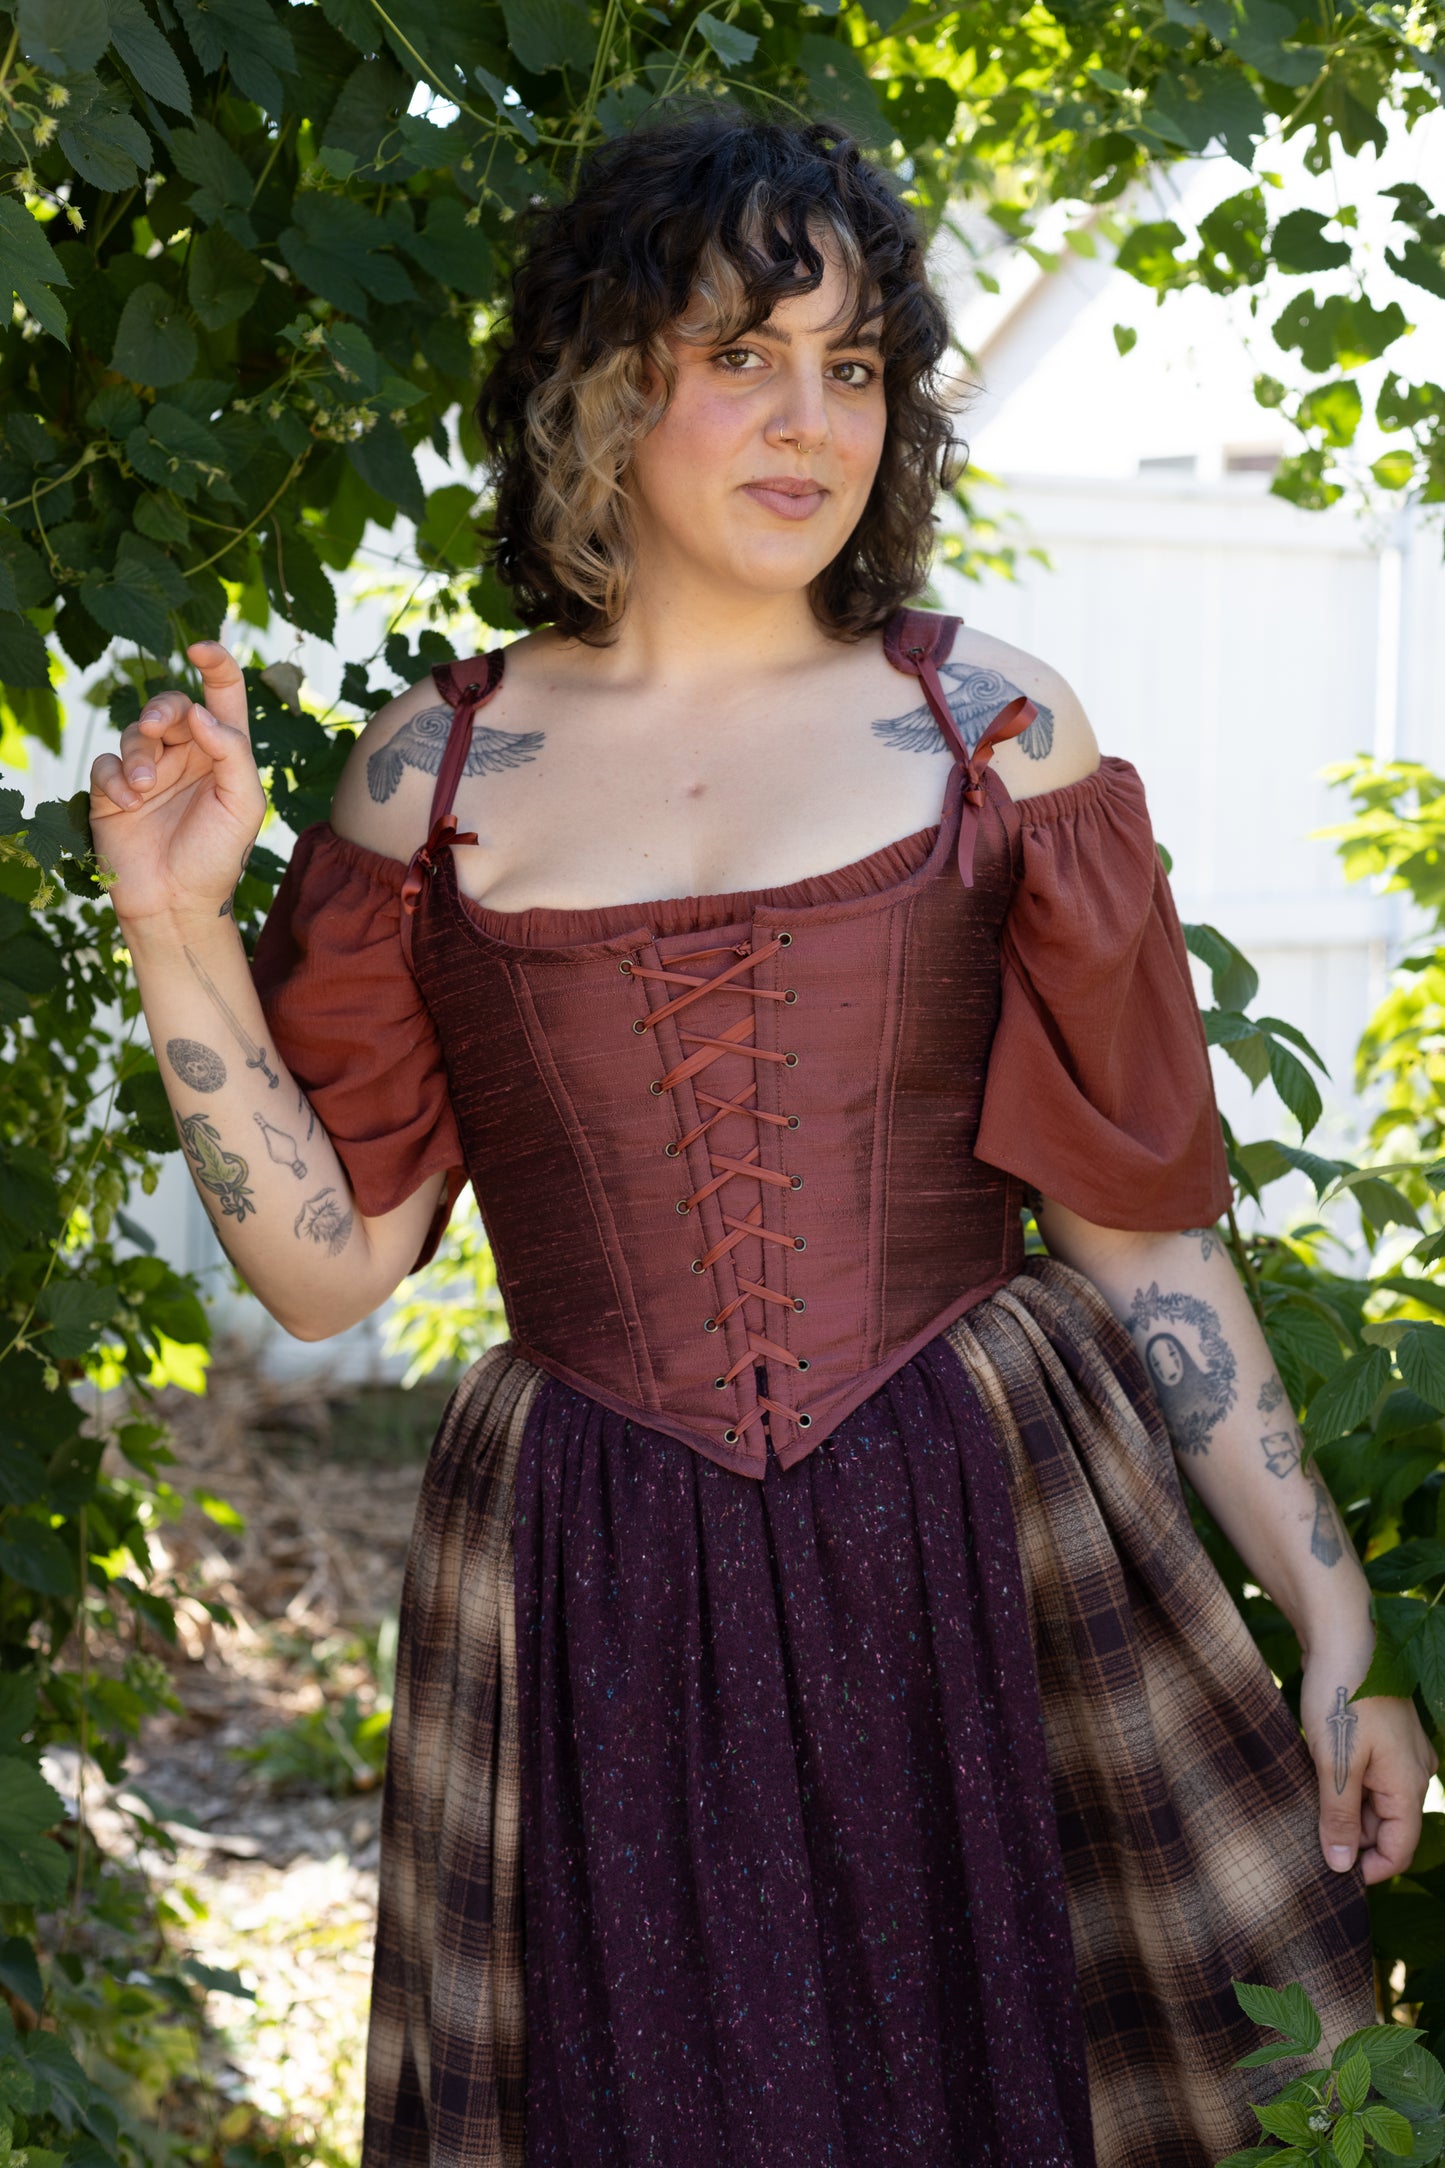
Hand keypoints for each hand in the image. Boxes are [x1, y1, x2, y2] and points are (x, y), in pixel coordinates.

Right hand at [89, 641, 265, 929]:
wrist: (177, 903)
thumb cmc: (218, 856)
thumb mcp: (244, 805)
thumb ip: (232, 753)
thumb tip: (201, 711)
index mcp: (222, 752)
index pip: (222, 695)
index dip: (216, 664)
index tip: (201, 648)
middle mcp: (186, 755)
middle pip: (170, 705)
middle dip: (162, 709)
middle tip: (160, 726)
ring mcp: (148, 771)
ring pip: (135, 731)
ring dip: (139, 753)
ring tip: (146, 787)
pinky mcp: (114, 791)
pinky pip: (106, 764)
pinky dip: (115, 778)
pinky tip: (129, 803)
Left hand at [1301, 1652, 1437, 1884]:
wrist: (1340, 1632)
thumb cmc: (1340, 1696)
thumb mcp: (1335, 1764)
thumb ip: (1340, 1818)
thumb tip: (1342, 1868)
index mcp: (1410, 1784)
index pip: (1400, 1849)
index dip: (1367, 1869)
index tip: (1328, 1872)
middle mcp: (1414, 1771)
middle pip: (1386, 1826)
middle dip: (1350, 1836)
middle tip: (1305, 1834)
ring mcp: (1399, 1751)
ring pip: (1373, 1800)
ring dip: (1342, 1808)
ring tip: (1305, 1804)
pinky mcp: (1380, 1735)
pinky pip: (1365, 1774)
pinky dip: (1342, 1783)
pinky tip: (1312, 1777)